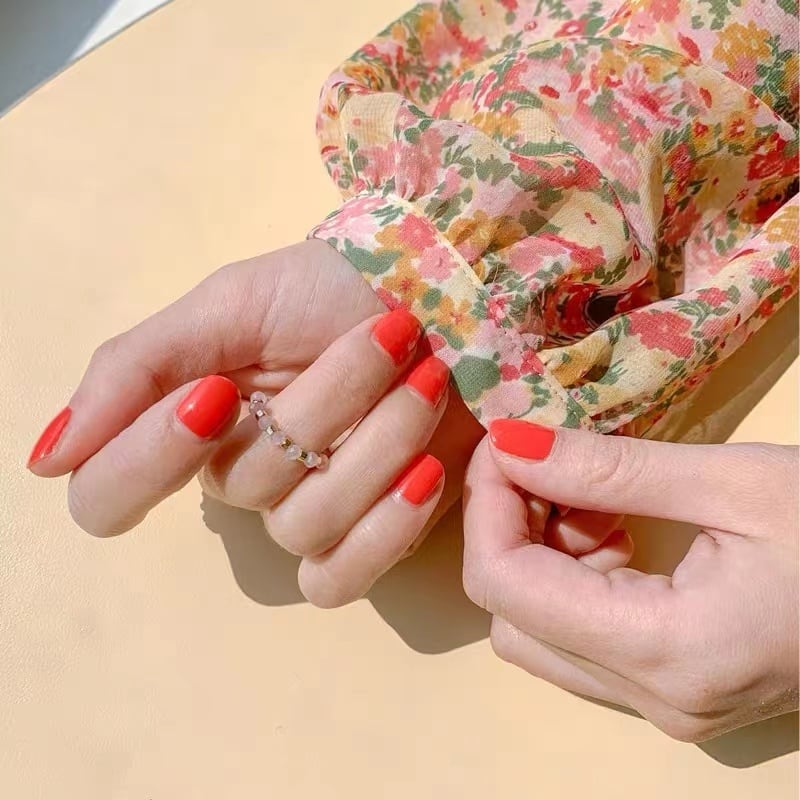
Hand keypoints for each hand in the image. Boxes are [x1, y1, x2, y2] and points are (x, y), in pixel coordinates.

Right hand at [28, 239, 483, 604]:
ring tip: (427, 375)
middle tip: (387, 336)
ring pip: (305, 526)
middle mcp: (243, 477)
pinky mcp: (374, 536)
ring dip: (378, 440)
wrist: (443, 292)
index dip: (151, 458)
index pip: (109, 496)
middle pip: (241, 492)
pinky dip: (387, 526)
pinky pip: (343, 580)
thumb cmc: (332, 290)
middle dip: (325, 403)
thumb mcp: (228, 305)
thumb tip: (49, 461)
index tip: (220, 392)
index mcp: (190, 426)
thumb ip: (135, 370)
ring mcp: (310, 513)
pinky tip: (424, 469)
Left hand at [462, 420, 798, 741]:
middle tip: (541, 461)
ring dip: (543, 552)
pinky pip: (583, 637)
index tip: (502, 444)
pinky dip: (575, 575)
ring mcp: (665, 703)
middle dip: (509, 529)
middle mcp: (654, 698)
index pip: (508, 587)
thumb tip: (510, 441)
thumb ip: (609, 467)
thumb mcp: (734, 483)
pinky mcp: (675, 689)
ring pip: (539, 631)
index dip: (486, 507)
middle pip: (513, 616)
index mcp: (670, 652)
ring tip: (596, 493)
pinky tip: (616, 526)